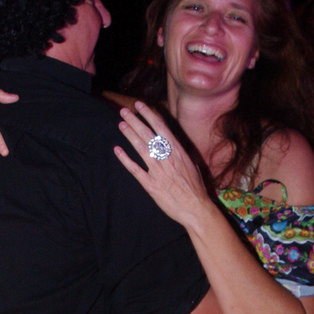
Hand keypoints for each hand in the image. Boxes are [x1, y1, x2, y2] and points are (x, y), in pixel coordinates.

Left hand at [114, 102, 210, 225]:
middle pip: (148, 135)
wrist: (196, 208)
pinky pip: (135, 169)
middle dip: (135, 121)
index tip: (139, 105)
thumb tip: (172, 142)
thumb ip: (180, 152)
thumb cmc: (195, 187)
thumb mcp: (191, 164)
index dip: (149, 114)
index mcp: (178, 151)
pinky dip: (125, 159)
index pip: (161, 127)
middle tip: (124, 111)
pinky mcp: (150, 185)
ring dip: (129, 135)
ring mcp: (158, 171)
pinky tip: (117, 150)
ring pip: (141, 148)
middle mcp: (167, 158)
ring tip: (121, 124)